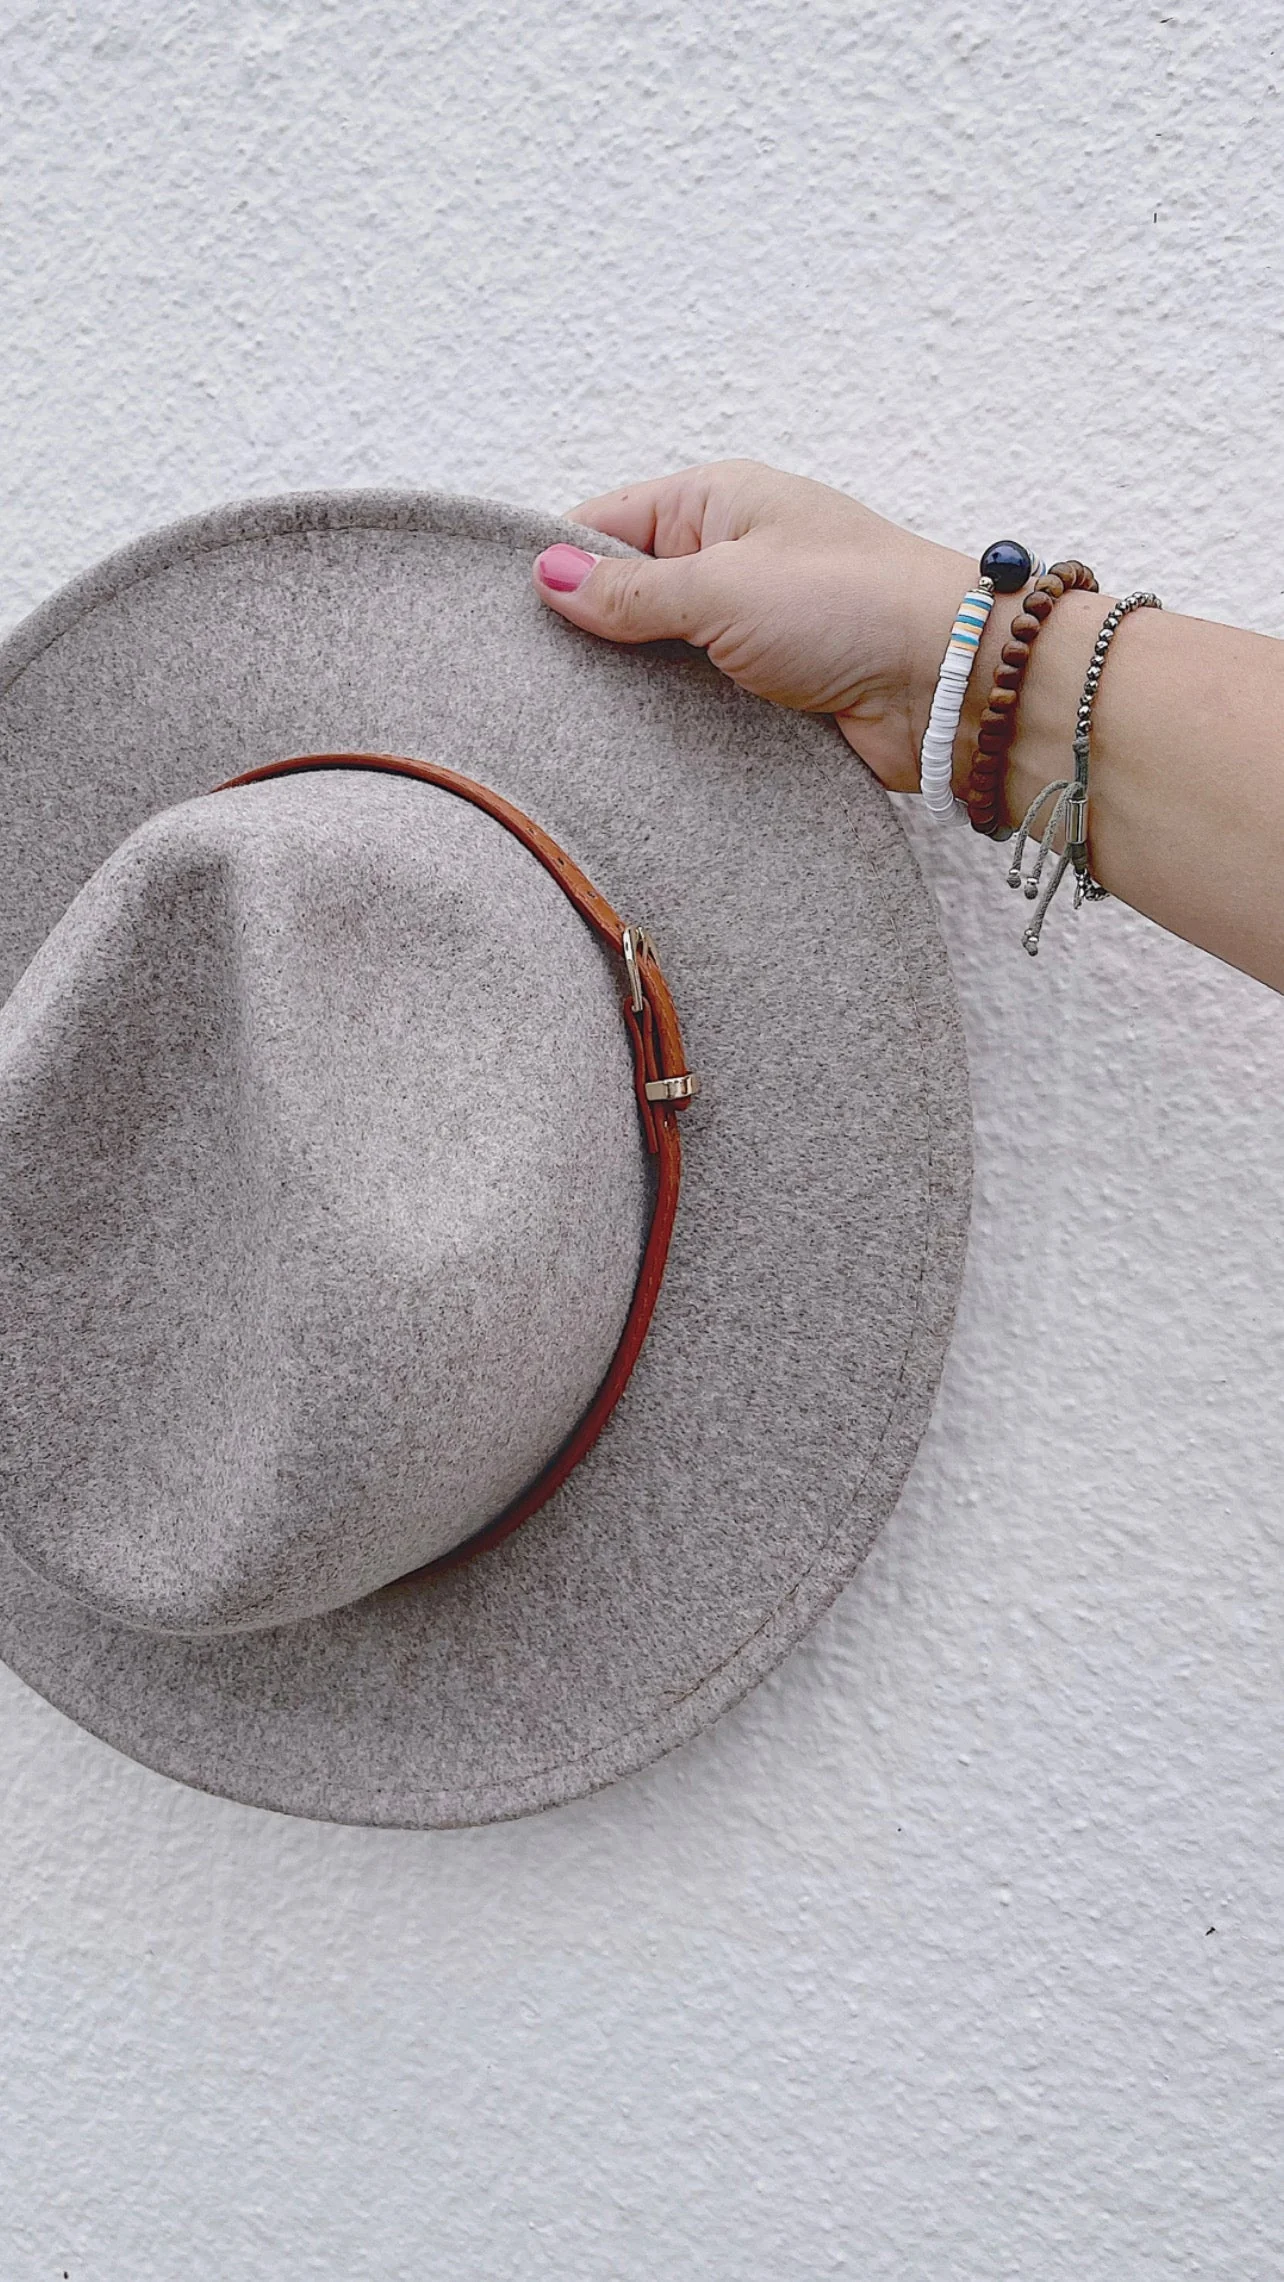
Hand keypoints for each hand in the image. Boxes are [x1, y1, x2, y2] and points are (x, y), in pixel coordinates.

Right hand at [532, 459, 979, 792]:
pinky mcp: (769, 693)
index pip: (609, 523)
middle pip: (629, 594)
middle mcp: (732, 560)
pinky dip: (670, 725)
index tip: (505, 616)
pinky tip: (626, 750)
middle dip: (587, 634)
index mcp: (717, 504)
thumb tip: (546, 576)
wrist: (950, 686)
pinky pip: (699, 705)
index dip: (557, 564)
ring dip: (629, 688)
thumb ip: (630, 592)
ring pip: (660, 657)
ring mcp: (751, 629)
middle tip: (526, 683)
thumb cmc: (849, 606)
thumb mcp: (720, 587)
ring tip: (565, 723)